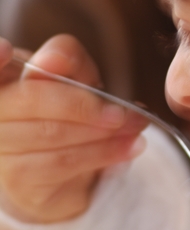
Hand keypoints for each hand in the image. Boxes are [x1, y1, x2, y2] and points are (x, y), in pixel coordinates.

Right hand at [0, 34, 146, 223]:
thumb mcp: (74, 77)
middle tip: (123, 111)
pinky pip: (62, 163)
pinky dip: (102, 153)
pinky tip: (128, 147)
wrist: (67, 168)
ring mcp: (0, 147)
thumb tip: (54, 60)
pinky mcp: (18, 179)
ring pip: (51, 133)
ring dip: (102, 132)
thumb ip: (67, 60)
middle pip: (32, 98)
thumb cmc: (68, 110)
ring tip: (136, 127)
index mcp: (3, 77)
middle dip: (84, 104)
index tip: (5, 50)